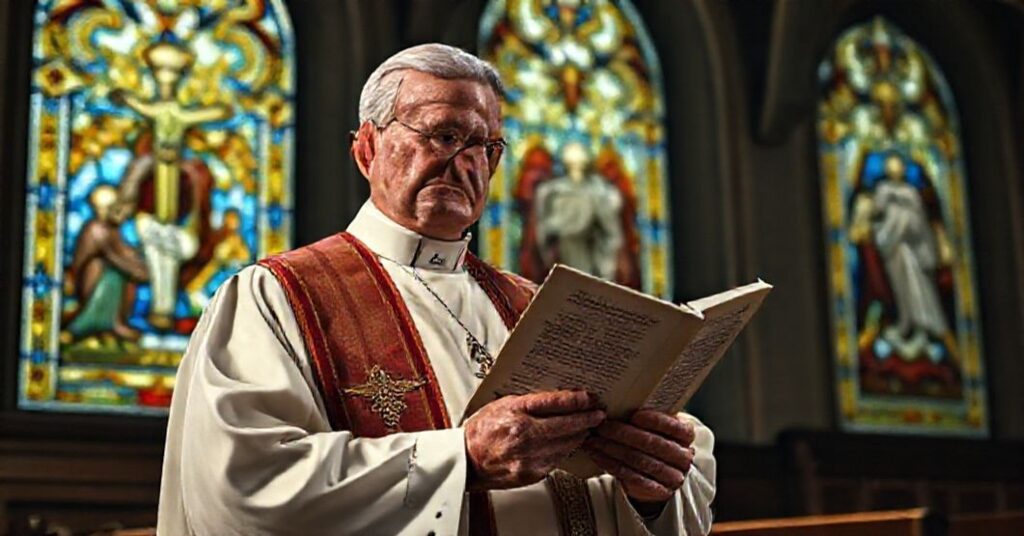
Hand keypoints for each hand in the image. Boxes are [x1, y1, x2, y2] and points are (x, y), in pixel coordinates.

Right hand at [464, 390, 604, 490]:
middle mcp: (525, 436)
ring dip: (579, 436)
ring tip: (585, 428)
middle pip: (568, 426)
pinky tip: (564, 444)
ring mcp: (530, 458)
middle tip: (598, 413)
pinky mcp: (532, 474)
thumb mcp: (504, 405)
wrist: (466, 460)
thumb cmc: (481, 431)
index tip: (592, 398)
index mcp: (517, 414)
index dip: (579, 400)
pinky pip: (556, 460)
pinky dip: (562, 451)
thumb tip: (560, 398)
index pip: (557, 404)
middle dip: (587, 419)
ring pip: (567, 445)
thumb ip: (531, 402)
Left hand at [585, 409, 695, 502]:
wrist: (658, 473)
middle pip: (652, 443)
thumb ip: (646, 415)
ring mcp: (673, 476)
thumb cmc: (653, 439)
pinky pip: (632, 477)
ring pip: (639, 461)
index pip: (673, 426)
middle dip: (623, 434)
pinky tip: (598, 456)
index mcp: (686, 435)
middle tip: (601, 426)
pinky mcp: (659, 491)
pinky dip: (612, 466)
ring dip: (612, 449)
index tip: (633, 415)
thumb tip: (619, 400)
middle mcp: (683, 456)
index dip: (654, 420)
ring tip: (594, 441)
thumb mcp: (656, 426)